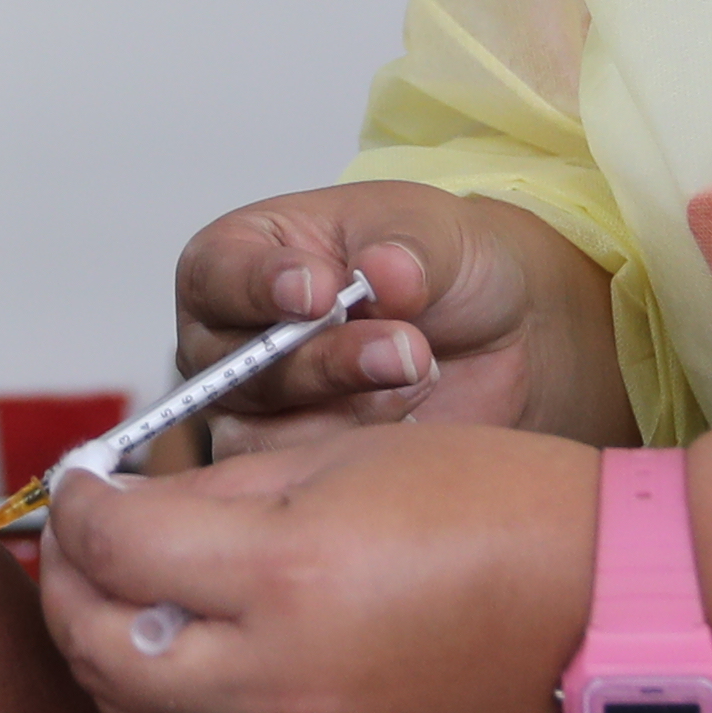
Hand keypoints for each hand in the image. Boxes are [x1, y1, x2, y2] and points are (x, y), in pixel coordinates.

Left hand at [34, 416, 594, 712]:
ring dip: (112, 678)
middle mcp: (286, 678)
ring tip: (122, 624)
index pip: (114, 545)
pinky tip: (199, 684)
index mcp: (285, 571)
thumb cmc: (509, 508)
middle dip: (67, 590)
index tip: (77, 486)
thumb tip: (129, 507)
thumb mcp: (352, 458)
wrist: (629, 609)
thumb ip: (223, 489)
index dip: (74, 505)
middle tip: (74, 552)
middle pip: (103, 651)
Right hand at [164, 185, 631, 454]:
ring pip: (269, 435)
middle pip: (240, 368)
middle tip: (406, 346)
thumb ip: (406, 250)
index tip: (325, 293)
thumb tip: (381, 272)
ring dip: (356, 409)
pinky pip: (306, 480)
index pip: (218, 275)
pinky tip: (416, 415)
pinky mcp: (292, 465)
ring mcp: (255, 412)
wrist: (493, 332)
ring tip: (423, 372)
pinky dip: (368, 449)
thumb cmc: (436, 264)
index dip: (263, 287)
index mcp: (237, 257)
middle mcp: (229, 340)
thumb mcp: (434, 232)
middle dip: (329, 359)